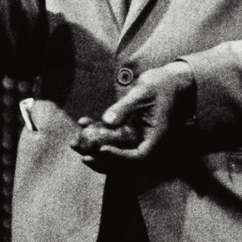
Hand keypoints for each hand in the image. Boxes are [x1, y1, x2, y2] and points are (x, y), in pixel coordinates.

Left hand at [71, 63, 193, 171]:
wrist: (168, 81)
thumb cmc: (160, 84)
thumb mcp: (143, 92)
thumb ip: (126, 107)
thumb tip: (107, 121)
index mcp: (155, 137)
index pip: (138, 156)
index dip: (120, 157)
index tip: (102, 149)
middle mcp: (145, 141)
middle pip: (123, 161)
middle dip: (101, 160)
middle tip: (82, 156)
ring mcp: (136, 137)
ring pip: (114, 151)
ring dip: (93, 150)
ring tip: (74, 143)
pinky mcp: (128, 130)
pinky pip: (111, 137)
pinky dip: (96, 133)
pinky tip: (82, 122)